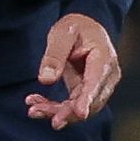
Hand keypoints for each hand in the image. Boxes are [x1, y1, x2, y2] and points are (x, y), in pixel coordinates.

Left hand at [28, 12, 121, 127]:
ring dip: (57, 112)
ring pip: (81, 107)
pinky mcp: (88, 91)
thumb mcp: (62, 33)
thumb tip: (46, 80)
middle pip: (89, 101)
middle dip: (65, 111)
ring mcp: (99, 86)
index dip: (88, 99)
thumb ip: (55, 55)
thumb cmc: (76, 27)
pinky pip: (74, 105)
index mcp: (104, 58)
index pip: (96, 82)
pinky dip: (55, 108)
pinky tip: (37, 103)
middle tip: (37, 112)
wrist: (85, 28)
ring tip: (33, 109)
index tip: (80, 113)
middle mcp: (106, 76)